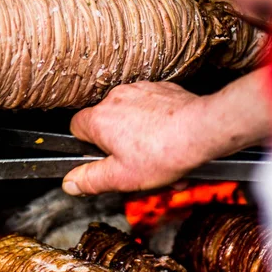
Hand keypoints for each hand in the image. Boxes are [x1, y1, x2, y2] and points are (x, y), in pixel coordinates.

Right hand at [62, 81, 214, 195]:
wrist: (202, 129)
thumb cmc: (163, 153)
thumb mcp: (121, 177)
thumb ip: (90, 180)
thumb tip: (69, 183)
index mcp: (99, 119)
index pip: (76, 128)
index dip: (86, 147)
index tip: (101, 159)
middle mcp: (115, 98)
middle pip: (106, 124)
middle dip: (119, 146)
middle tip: (136, 166)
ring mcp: (139, 90)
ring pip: (130, 117)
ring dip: (139, 136)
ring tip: (159, 157)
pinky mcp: (161, 89)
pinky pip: (151, 107)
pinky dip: (157, 123)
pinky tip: (170, 140)